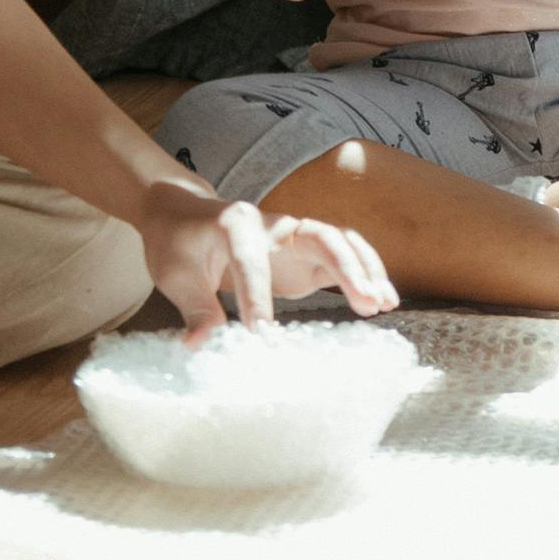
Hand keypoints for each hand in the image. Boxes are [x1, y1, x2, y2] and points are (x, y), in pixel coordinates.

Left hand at [138, 180, 400, 341]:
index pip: (251, 260)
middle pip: (317, 235)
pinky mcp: (302, 255)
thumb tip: (202, 345)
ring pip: (338, 242)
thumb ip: (194, 308)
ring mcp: (291, 238)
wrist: (180, 214)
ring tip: (384, 304)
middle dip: (345, 267)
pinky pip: (340, 259)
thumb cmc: (176, 241)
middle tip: (367, 303)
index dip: (257, 298)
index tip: (263, 338)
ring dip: (364, 269)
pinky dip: (362, 275)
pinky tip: (381, 301)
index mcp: (235, 222)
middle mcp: (272, 224)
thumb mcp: (174, 273)